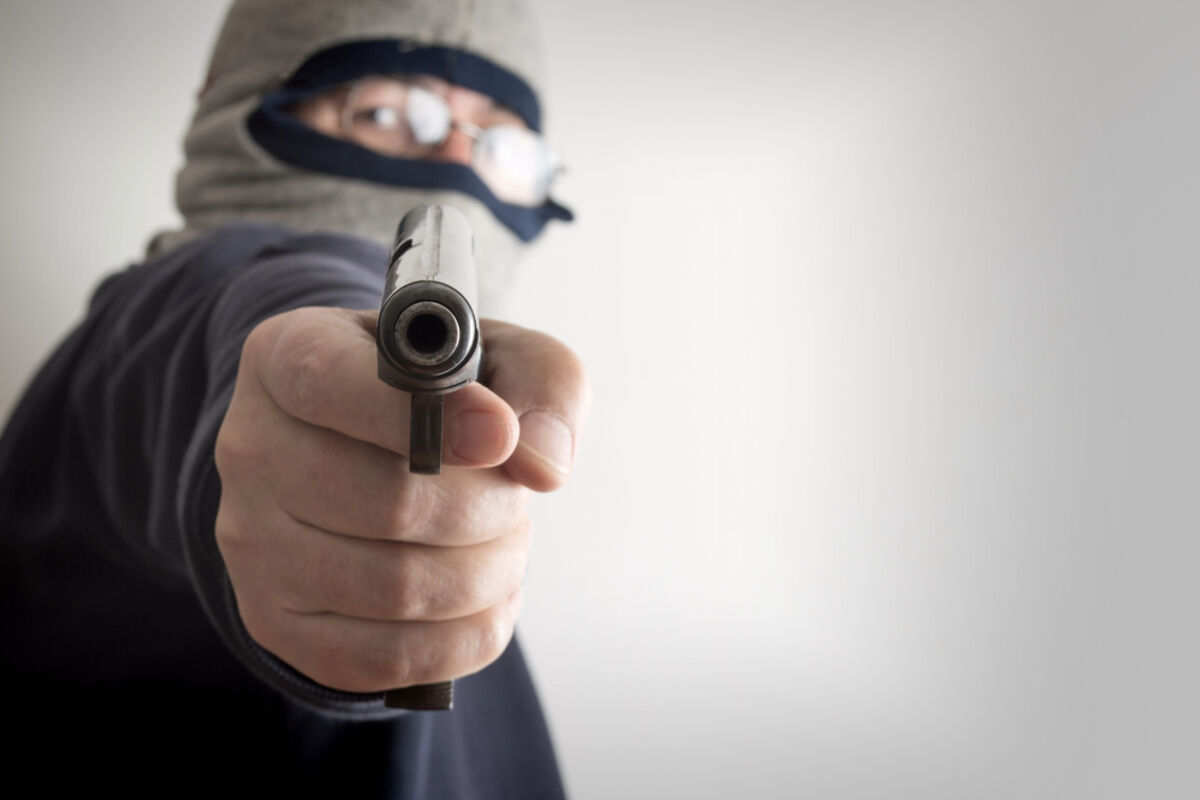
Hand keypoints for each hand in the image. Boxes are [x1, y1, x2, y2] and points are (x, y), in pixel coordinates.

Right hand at [213, 307, 589, 692]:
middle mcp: (250, 447)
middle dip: (488, 509)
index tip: (502, 436)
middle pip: (390, 504)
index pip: (333, 384)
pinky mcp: (273, 621)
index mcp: (287, 357)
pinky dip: (466, 636)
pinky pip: (386, 658)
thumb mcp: (500, 357)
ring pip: (396, 589)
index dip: (431, 417)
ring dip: (486, 574)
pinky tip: (486, 597)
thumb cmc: (439, 396)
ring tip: (504, 542)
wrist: (368, 454)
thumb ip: (542, 384)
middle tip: (515, 497)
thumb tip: (541, 463)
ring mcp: (251, 542)